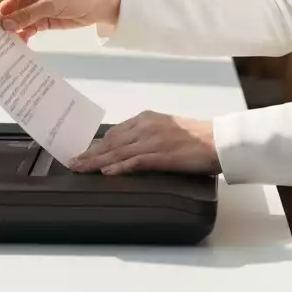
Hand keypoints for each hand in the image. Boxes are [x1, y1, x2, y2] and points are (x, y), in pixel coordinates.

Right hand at [0, 0, 120, 41]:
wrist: (101, 4)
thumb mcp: (52, 3)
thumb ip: (28, 15)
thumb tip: (5, 24)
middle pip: (6, 8)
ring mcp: (34, 9)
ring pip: (15, 21)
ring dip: (9, 32)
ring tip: (0, 45)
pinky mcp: (42, 21)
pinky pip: (26, 29)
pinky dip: (21, 37)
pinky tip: (17, 46)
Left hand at [69, 111, 220, 175]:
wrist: (218, 140)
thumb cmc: (196, 137)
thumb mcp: (167, 129)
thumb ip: (147, 135)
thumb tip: (127, 148)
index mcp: (147, 119)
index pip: (115, 132)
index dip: (98, 144)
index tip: (84, 152)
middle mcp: (147, 126)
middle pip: (112, 142)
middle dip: (91, 153)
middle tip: (73, 162)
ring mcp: (154, 140)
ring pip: (119, 152)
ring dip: (97, 161)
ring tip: (81, 168)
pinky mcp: (162, 155)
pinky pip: (136, 161)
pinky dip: (119, 167)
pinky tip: (106, 172)